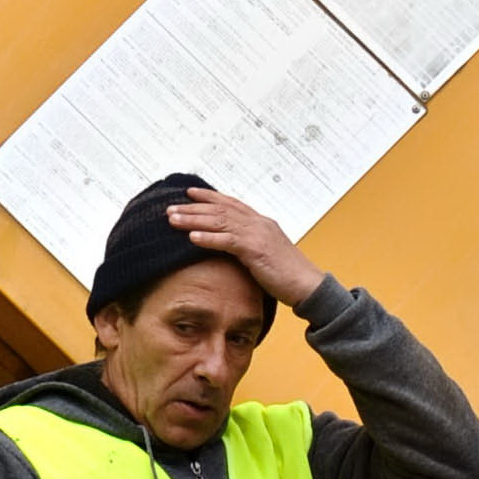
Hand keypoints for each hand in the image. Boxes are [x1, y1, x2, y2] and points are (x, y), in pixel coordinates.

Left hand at [166, 185, 322, 308]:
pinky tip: (191, 237)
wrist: (308, 285)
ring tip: (173, 219)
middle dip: (193, 208)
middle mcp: (258, 223)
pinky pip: (227, 241)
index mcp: (261, 222)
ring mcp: (257, 234)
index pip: (230, 203)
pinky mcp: (256, 250)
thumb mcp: (267, 252)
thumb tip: (233, 244)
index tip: (189, 193)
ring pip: (219, 221)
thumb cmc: (287, 274)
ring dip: (193, 219)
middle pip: (219, 210)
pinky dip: (208, 237)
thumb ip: (251, 244)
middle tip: (170, 207)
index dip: (208, 197)